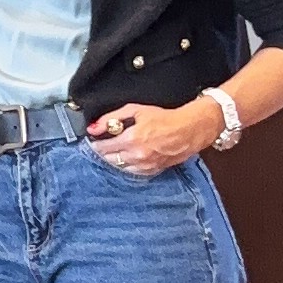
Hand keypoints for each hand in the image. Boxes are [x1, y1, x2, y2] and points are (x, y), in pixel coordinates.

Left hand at [86, 96, 215, 178]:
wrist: (189, 129)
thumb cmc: (164, 118)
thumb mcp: (135, 110)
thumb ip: (111, 118)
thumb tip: (94, 127)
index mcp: (131, 140)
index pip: (102, 148)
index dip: (95, 143)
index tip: (93, 140)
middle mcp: (136, 155)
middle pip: (109, 159)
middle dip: (103, 152)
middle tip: (103, 144)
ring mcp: (145, 165)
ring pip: (119, 167)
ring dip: (115, 159)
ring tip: (115, 150)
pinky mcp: (153, 170)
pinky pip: (133, 172)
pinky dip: (127, 165)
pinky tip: (128, 157)